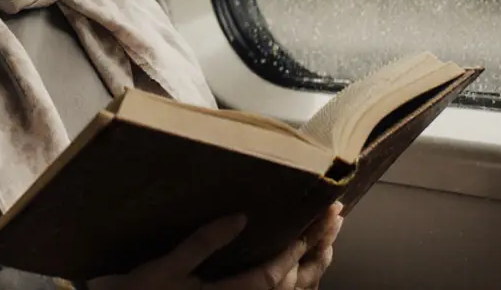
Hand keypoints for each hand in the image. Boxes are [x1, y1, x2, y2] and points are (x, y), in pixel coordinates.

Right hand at [88, 202, 342, 289]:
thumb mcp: (165, 268)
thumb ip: (202, 243)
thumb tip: (240, 217)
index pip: (272, 276)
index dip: (296, 249)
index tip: (316, 220)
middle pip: (290, 285)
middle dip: (315, 250)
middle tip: (335, 218)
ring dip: (311, 265)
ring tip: (328, 239)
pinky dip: (295, 282)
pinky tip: (301, 267)